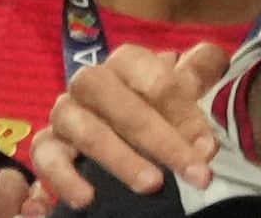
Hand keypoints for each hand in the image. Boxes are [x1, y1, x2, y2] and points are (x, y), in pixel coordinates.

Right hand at [25, 38, 226, 209]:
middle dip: (161, 141)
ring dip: (121, 161)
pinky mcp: (44, 145)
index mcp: (128, 62)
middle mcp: (91, 83)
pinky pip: (45, 159)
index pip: (157, 81)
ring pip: (88, 133)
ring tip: (151, 185)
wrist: (118, 121)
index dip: (186, 114)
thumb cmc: (156, 99)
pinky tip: (86, 200)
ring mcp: (64, 113)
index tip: (208, 148)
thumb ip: (200, 70)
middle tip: (191, 171)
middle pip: (122, 106)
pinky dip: (63, 180)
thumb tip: (216, 63)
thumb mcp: (183, 81)